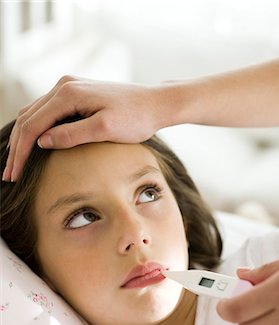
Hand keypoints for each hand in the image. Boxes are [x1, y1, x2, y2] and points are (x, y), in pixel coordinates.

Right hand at [4, 76, 160, 180]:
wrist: (154, 103)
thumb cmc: (135, 118)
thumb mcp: (105, 130)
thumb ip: (72, 134)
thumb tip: (42, 141)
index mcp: (68, 94)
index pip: (33, 125)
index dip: (21, 152)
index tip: (14, 174)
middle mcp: (64, 86)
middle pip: (28, 118)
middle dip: (17, 147)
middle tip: (9, 174)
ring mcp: (69, 88)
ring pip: (34, 114)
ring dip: (23, 138)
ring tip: (16, 163)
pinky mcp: (75, 94)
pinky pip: (46, 112)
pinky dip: (35, 129)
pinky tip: (32, 145)